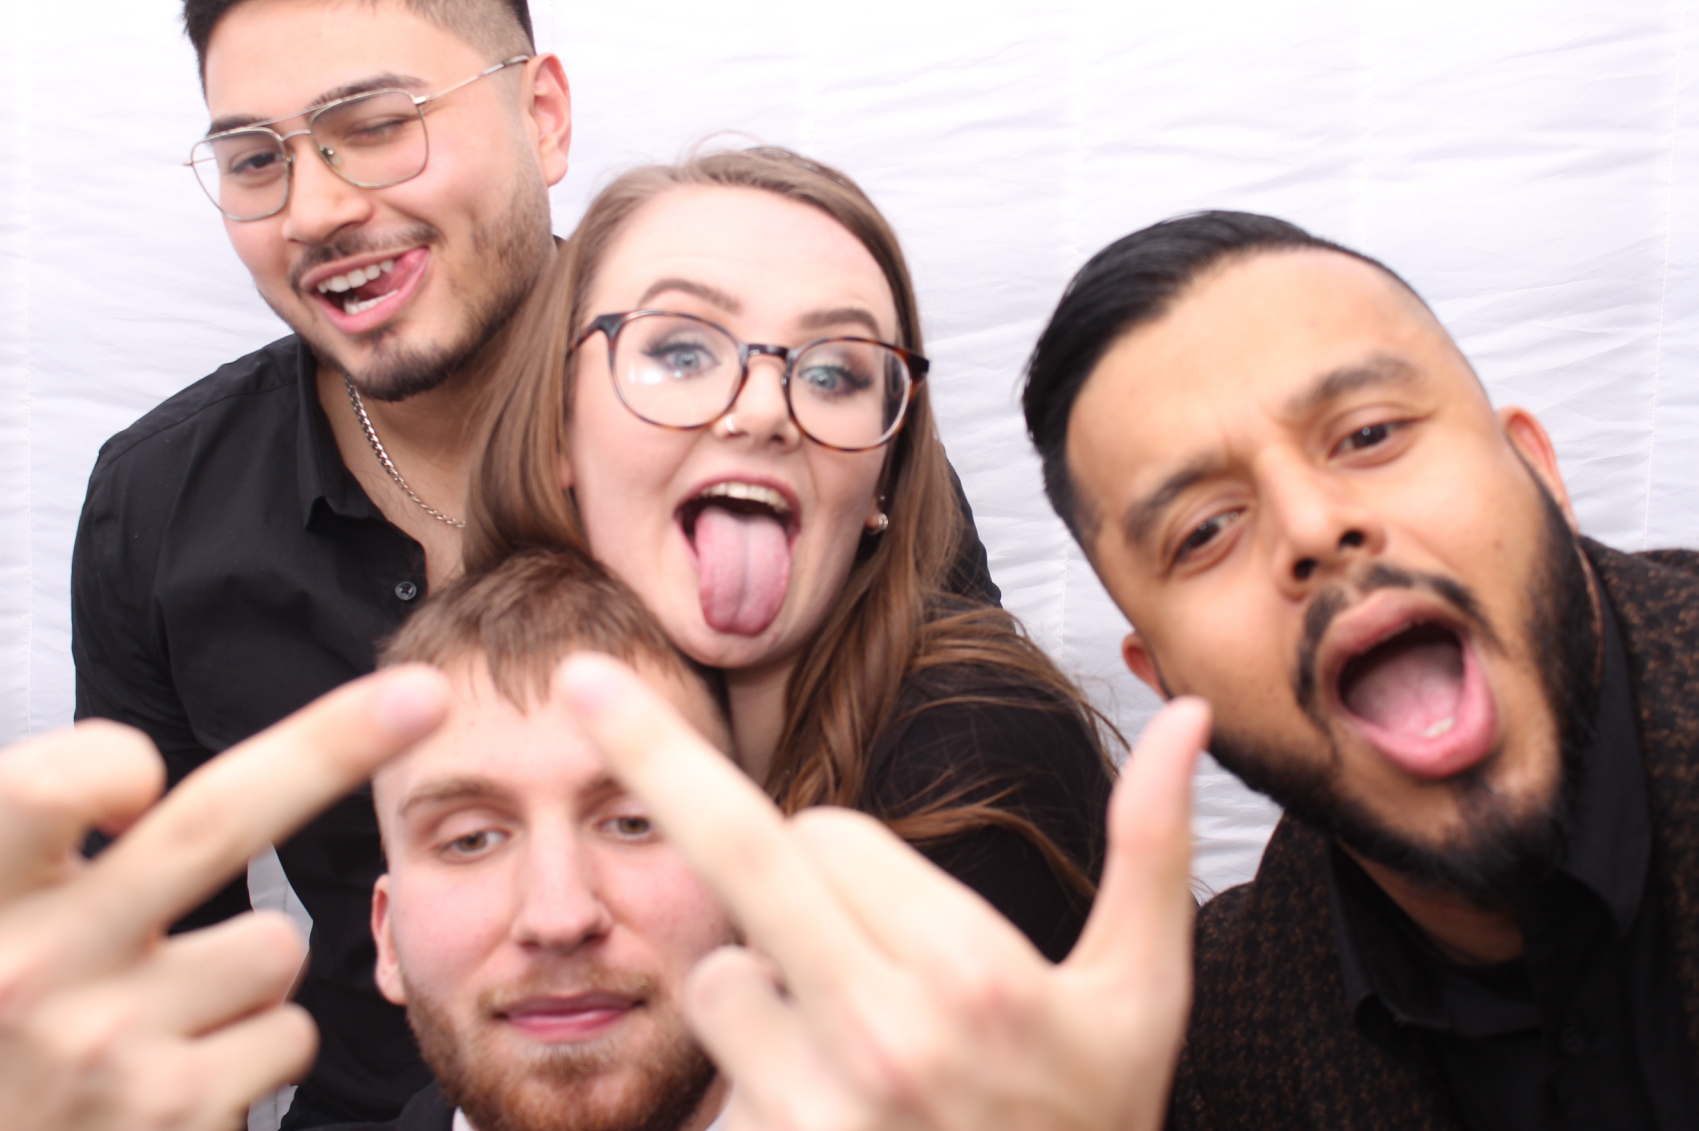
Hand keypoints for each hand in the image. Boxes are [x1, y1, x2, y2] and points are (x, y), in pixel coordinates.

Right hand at [0, 649, 449, 1130]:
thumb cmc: (8, 1034)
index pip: (41, 791)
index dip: (100, 760)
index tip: (141, 764)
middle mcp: (37, 970)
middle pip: (212, 824)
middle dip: (331, 747)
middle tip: (425, 693)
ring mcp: (109, 1047)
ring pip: (277, 944)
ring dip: (259, 974)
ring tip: (178, 1019)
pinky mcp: (178, 1111)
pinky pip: (293, 1032)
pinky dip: (267, 1048)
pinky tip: (196, 1079)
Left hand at [553, 653, 1207, 1130]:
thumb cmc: (1086, 1126)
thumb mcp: (1141, 996)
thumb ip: (1153, 847)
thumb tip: (1187, 717)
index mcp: (974, 973)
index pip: (832, 832)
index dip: (845, 851)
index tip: (884, 904)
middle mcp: (883, 1033)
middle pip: (742, 857)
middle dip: (670, 774)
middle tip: (583, 683)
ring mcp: (817, 1108)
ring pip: (719, 974)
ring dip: (756, 983)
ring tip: (845, 1049)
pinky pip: (715, 1077)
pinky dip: (752, 1073)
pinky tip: (826, 1111)